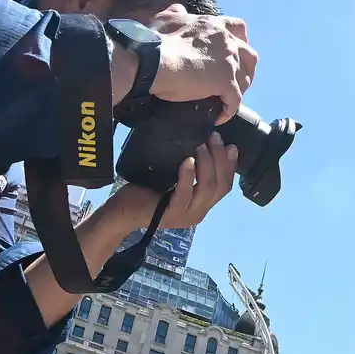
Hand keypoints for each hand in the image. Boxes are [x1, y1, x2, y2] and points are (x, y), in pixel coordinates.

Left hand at [109, 132, 236, 228]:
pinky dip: (188, 176)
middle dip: (220, 159)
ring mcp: (188, 215)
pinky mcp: (173, 213)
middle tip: (214, 138)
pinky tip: (188, 161)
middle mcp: (200, 212)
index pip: (225, 186)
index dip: (230, 165)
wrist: (124, 211)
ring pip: (208, 188)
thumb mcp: (173, 179)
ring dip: (207, 164)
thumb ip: (190, 172)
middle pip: (221, 186)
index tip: (230, 146)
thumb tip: (202, 146)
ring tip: (201, 146)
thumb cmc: (147, 192)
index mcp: (202, 204)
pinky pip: (185, 193)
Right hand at [148, 5, 258, 123]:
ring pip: (245, 79)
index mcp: (214, 25)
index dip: (240, 42)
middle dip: (246, 69)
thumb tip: (179, 10)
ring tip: (226, 100)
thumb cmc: (155, 40)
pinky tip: (219, 116)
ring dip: (238, 90)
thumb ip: (176, 13)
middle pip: (250, 56)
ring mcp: (229, 62)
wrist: (152, 60)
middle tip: (235, 80)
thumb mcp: (166, 18)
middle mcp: (226, 41)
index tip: (235, 53)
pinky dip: (229, 110)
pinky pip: (235, 101)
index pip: (238, 28)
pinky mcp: (226, 82)